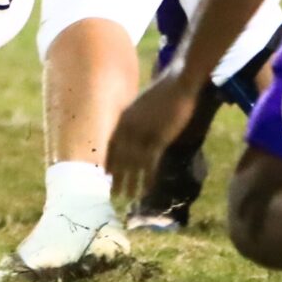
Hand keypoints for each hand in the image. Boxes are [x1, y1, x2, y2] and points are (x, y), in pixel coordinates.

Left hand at [105, 66, 201, 199]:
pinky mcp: (159, 138)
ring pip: (133, 163)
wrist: (177, 83)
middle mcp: (129, 127)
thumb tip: (130, 132)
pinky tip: (146, 189)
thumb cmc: (161, 93)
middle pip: (119, 157)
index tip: (105, 176)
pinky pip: (151, 162)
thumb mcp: (142, 106)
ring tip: (128, 197)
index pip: (111, 144)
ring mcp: (143, 133)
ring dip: (130, 182)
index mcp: (124, 119)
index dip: (109, 161)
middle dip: (116, 176)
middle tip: (111, 194)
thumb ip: (134, 119)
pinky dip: (147, 177)